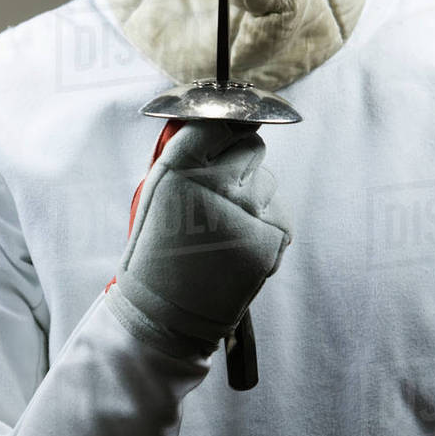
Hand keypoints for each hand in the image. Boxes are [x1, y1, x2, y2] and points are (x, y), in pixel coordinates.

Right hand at [105, 120, 291, 358]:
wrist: (166, 315)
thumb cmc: (159, 248)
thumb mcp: (155, 191)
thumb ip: (188, 152)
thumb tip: (224, 121)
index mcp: (180, 167)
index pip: (221, 120)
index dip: (228, 125)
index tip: (228, 134)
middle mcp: (216, 184)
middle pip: (253, 145)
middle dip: (240, 163)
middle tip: (219, 193)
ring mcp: (248, 211)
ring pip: (268, 180)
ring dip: (252, 196)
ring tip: (223, 227)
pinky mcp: (272, 237)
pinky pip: (279, 212)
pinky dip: (264, 225)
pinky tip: (238, 244)